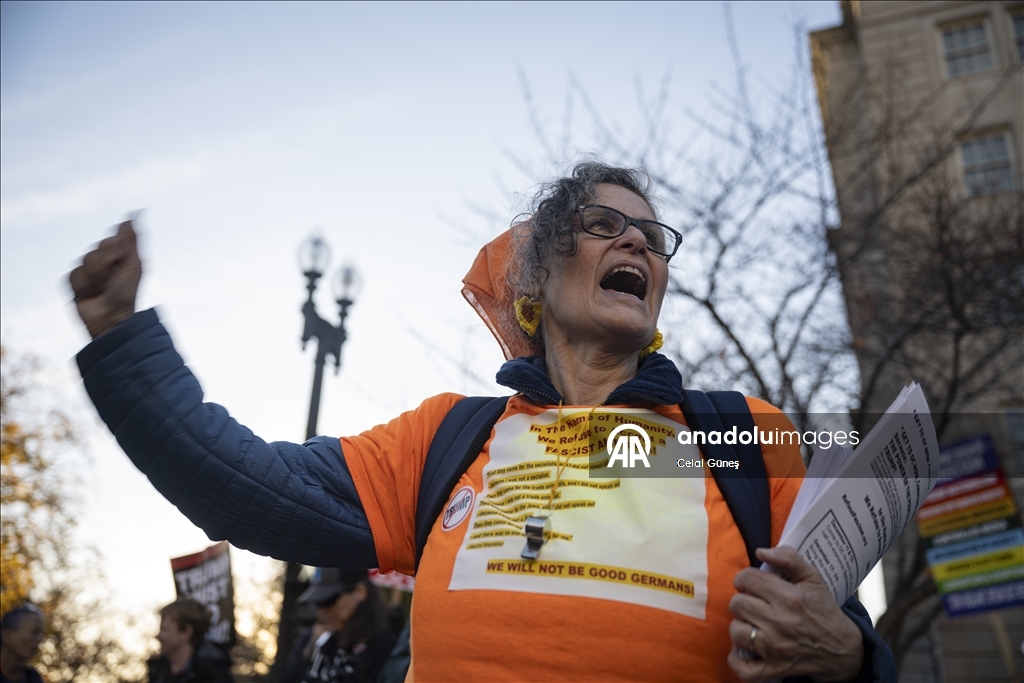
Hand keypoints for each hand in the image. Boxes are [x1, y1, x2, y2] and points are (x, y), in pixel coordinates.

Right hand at [69, 219, 141, 338]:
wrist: (112, 317)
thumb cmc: (127, 293)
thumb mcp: (135, 264)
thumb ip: (133, 239)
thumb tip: (136, 213)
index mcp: (118, 256)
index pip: (110, 240)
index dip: (115, 251)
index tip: (122, 261)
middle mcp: (102, 261)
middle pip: (95, 250)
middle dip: (106, 267)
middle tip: (113, 280)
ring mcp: (87, 272)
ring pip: (83, 263)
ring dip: (96, 279)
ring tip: (103, 290)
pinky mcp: (74, 283)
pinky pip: (73, 276)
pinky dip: (84, 287)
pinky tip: (91, 295)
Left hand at [728, 546, 863, 682]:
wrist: (842, 649)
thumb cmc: (823, 610)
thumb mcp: (813, 579)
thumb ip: (789, 558)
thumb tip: (761, 551)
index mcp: (789, 597)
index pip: (746, 579)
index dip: (745, 578)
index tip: (752, 584)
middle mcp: (781, 623)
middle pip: (737, 604)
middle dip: (743, 600)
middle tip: (755, 604)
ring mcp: (776, 648)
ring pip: (735, 631)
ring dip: (741, 626)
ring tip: (754, 624)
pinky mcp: (773, 669)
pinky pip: (741, 666)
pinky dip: (737, 658)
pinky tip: (746, 648)